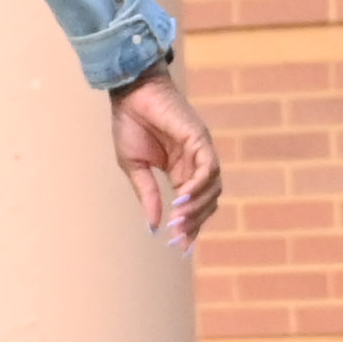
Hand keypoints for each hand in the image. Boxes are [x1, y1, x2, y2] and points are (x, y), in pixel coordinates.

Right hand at [111, 66, 223, 247]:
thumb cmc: (130, 124)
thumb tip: (153, 227)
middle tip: (179, 238)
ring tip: (179, 221)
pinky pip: (208, 168)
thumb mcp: (135, 167)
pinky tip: (182, 199)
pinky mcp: (200, 138)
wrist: (129, 94)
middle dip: (194, 222)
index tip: (180, 247)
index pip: (193, 204)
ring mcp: (200, 150)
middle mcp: (194, 162)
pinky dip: (199, 186)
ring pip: (212, 188)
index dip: (190, 226)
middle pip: (207, 200)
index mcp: (180, 170)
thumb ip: (147, 195)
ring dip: (197, 207)